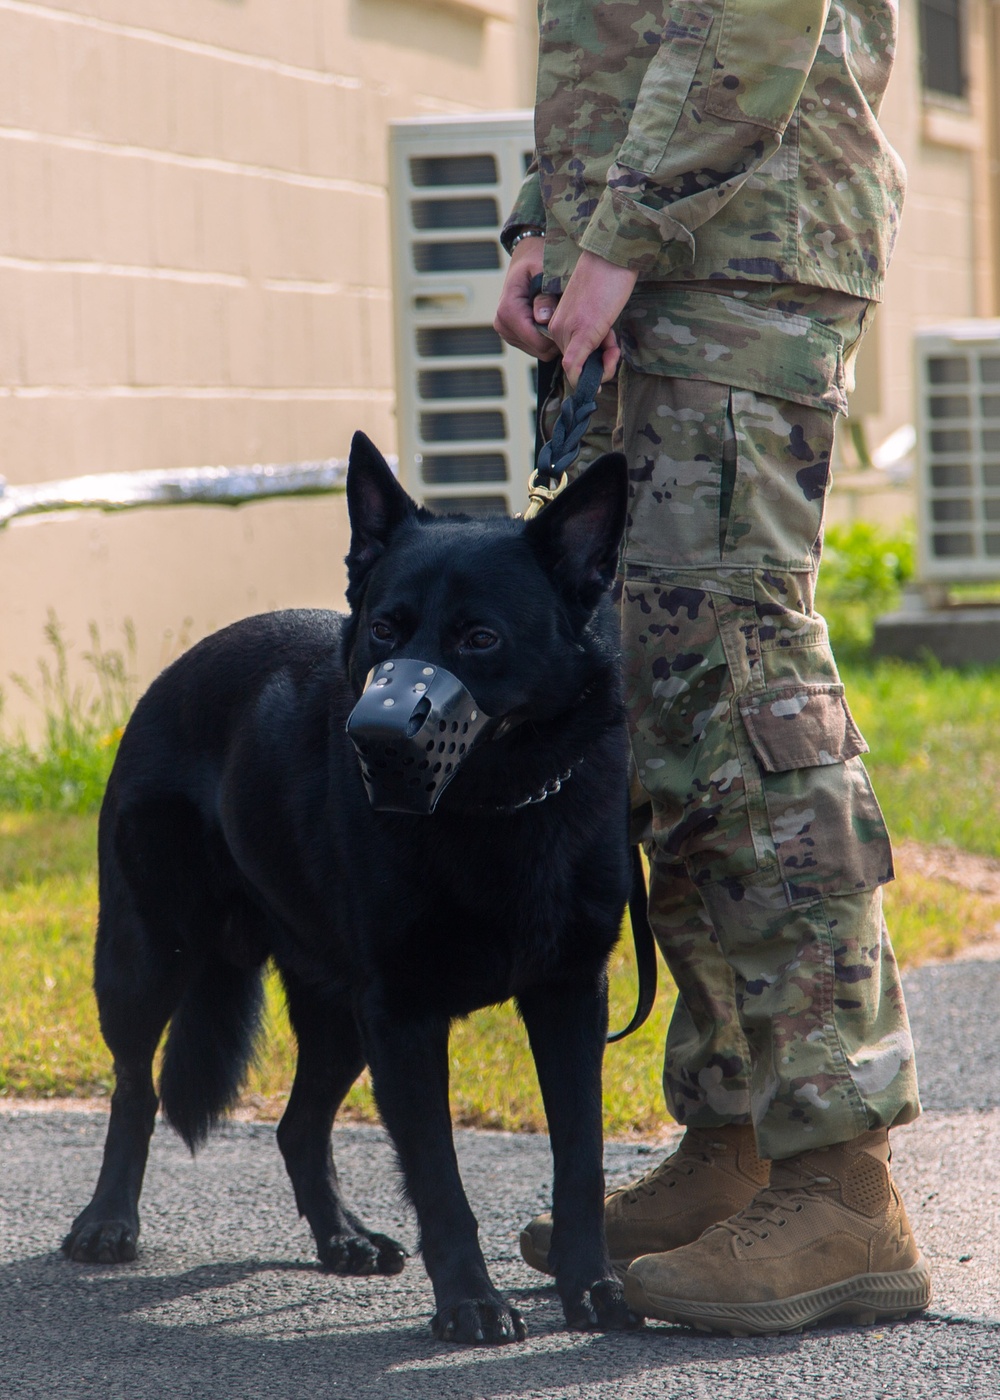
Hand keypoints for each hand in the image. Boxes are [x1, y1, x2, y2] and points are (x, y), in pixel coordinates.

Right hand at [493, 237, 559, 360]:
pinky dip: (547, 336)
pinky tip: (551, 318)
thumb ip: (545, 296)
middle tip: (567, 316)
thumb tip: (543, 318)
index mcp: (508, 310)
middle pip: (539, 349)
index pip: (537, 342)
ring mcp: (506, 332)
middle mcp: (503, 324)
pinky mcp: (513, 335)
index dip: (558, 336)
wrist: (528, 254)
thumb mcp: (545, 271)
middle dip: (556, 336)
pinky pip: (536, 347)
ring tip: (558, 313)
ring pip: (538, 351)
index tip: (571, 321)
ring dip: (552, 336)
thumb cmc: (539, 259)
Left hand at [547, 251, 637, 387]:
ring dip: (604, 366)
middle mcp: (558, 328)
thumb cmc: (608, 277)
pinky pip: (574, 367)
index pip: (572, 355)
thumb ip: (593, 332)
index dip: (594, 360)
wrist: (612, 256)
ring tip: (615, 344)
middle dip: (601, 363)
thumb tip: (599, 356)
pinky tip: (597, 380)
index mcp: (559, 321)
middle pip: (577, 364)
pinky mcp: (582, 333)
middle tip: (615, 346)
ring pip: (580, 369)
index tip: (610, 348)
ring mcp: (568, 331)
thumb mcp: (597, 310)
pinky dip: (583, 378)